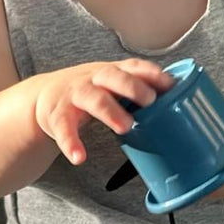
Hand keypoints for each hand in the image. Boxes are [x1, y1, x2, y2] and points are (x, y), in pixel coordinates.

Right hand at [33, 59, 173, 165]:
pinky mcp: (57, 115)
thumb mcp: (112, 86)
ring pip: (92, 99)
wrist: (43, 95)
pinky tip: (79, 157)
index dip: (151, 73)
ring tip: (125, 126)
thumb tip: (179, 104)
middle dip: (132, 87)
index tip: (169, 83)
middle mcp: (93, 79)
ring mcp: (74, 95)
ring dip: (110, 111)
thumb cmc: (90, 91)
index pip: (133, 67)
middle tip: (150, 101)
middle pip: (113, 77)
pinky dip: (71, 143)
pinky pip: (64, 129)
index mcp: (111, 73)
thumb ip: (137, 92)